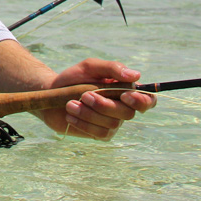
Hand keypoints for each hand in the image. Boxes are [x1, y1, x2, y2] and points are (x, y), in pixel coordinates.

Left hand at [42, 58, 156, 139]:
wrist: (52, 93)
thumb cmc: (73, 78)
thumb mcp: (90, 67)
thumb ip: (112, 68)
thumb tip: (136, 75)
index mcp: (125, 90)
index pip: (148, 100)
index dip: (142, 101)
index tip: (124, 95)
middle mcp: (123, 108)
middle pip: (127, 113)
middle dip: (104, 105)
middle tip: (84, 95)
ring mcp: (112, 123)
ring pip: (112, 124)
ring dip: (88, 113)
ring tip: (70, 104)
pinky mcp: (99, 133)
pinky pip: (99, 133)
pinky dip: (83, 123)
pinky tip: (70, 115)